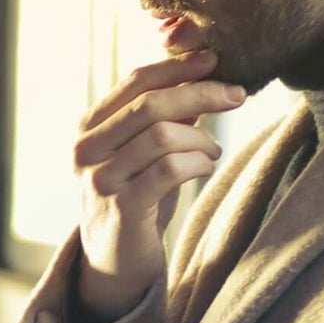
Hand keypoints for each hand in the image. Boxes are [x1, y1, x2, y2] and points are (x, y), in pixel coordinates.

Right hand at [72, 50, 246, 321]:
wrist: (114, 262)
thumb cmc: (135, 198)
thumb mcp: (143, 152)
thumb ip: (162, 116)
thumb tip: (203, 72)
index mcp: (88, 128)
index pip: (135, 82)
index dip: (179, 67)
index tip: (215, 60)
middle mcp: (86, 151)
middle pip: (150, 104)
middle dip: (200, 93)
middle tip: (237, 95)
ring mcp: (101, 180)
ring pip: (163, 136)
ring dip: (201, 139)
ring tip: (212, 151)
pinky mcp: (122, 209)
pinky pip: (170, 170)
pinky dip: (198, 163)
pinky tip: (204, 167)